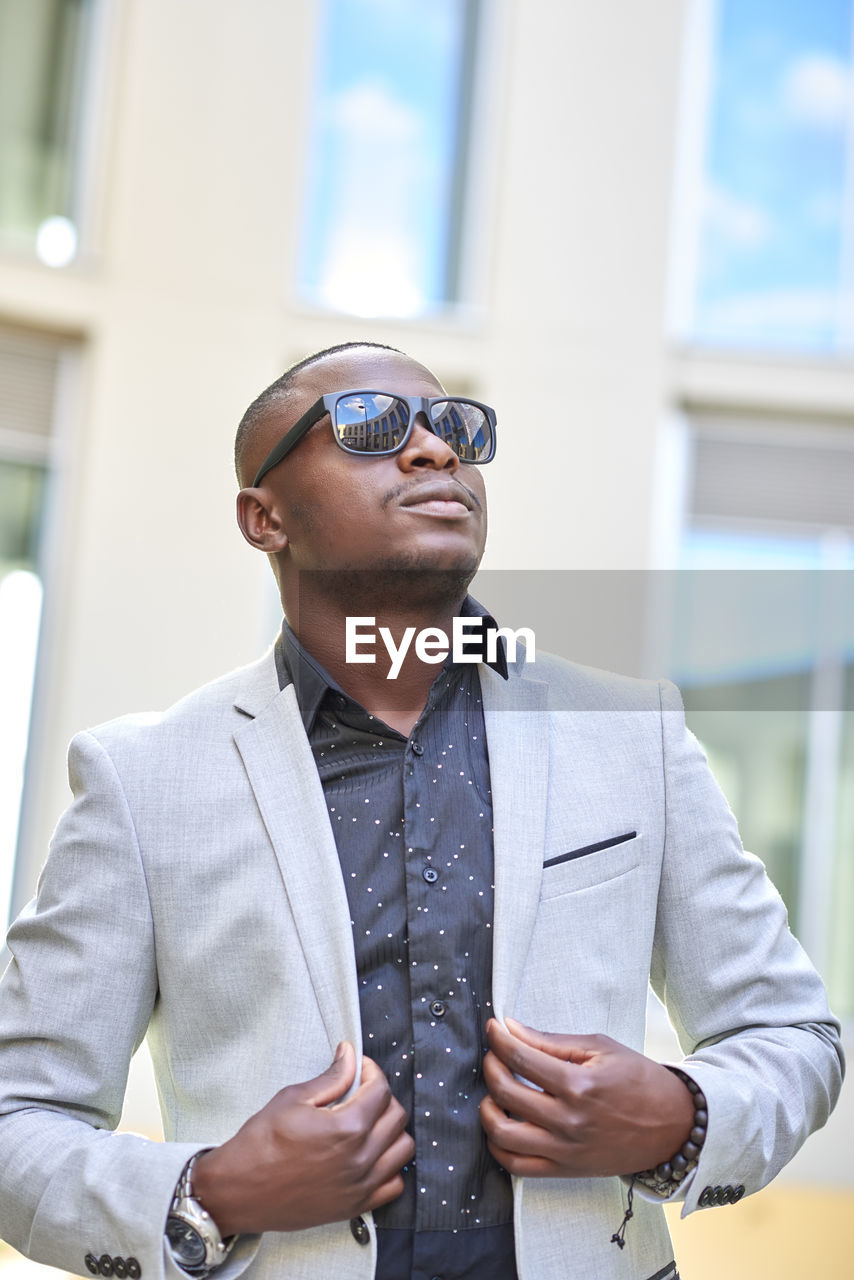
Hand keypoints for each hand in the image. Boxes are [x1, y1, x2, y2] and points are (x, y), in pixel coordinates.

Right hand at [192, 1043, 413, 1234]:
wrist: (239, 1191)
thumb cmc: (260, 1144)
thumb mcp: (293, 1099)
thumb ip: (332, 1077)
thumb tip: (350, 1056)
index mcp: (347, 1127)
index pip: (381, 1089)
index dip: (371, 1070)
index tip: (360, 1068)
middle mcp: (361, 1158)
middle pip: (396, 1116)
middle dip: (382, 1096)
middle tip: (361, 1092)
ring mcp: (361, 1185)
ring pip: (402, 1149)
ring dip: (391, 1130)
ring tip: (368, 1123)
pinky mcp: (355, 1205)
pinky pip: (394, 1185)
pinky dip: (389, 1167)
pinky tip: (370, 1155)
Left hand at [479, 1018, 693, 1177]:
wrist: (672, 1125)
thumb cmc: (638, 1080)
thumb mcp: (600, 1048)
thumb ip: (552, 1041)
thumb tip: (511, 1028)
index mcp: (579, 1085)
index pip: (522, 1058)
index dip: (499, 1039)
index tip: (492, 1028)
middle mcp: (568, 1120)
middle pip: (506, 1092)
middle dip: (490, 1066)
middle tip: (494, 1054)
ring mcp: (565, 1149)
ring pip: (503, 1134)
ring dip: (486, 1109)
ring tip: (493, 1092)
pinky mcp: (565, 1170)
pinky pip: (517, 1166)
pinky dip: (498, 1147)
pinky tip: (500, 1124)